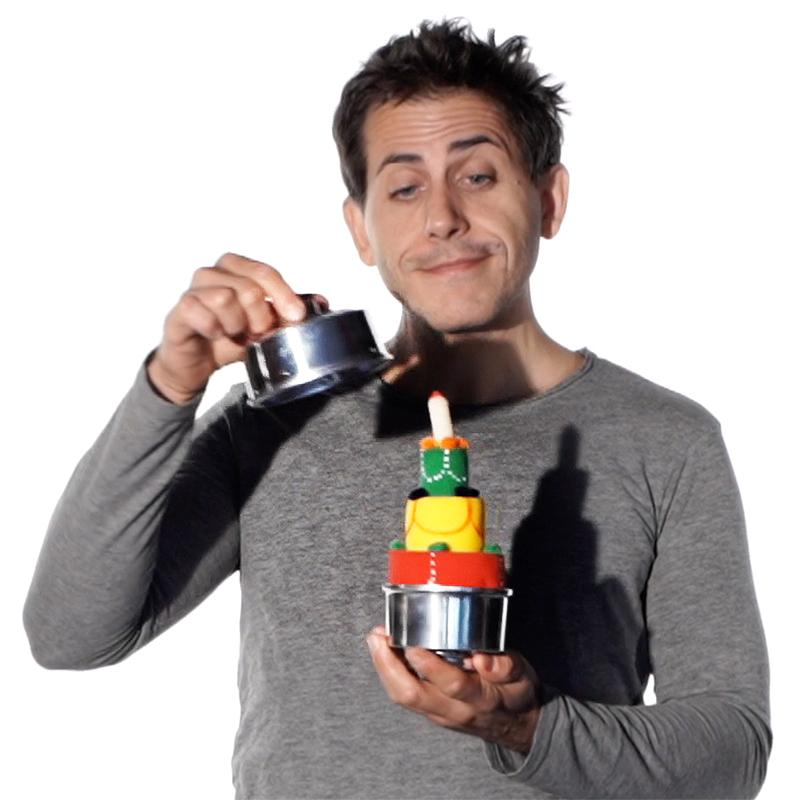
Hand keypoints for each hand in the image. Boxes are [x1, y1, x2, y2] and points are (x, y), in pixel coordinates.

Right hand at [147, 252, 327, 403]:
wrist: (197, 366)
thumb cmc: (229, 339)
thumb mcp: (265, 326)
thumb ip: (288, 312)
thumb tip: (321, 302)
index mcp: (236, 269)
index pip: (264, 271)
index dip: (283, 294)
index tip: (296, 316)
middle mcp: (213, 273)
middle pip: (249, 287)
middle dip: (260, 317)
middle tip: (256, 333)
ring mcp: (193, 290)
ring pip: (224, 298)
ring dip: (236, 325)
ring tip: (234, 335)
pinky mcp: (179, 311)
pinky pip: (200, 312)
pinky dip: (214, 329)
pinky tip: (215, 336)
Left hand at [366, 625, 540, 753]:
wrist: (515, 727)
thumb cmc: (515, 694)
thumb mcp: (522, 676)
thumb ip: (505, 666)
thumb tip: (482, 657)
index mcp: (480, 698)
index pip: (452, 685)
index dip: (431, 665)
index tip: (415, 644)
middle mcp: (454, 710)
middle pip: (412, 694)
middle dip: (389, 665)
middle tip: (379, 637)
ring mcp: (439, 713)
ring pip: (402, 696)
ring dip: (383, 666)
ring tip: (376, 639)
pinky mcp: (431, 712)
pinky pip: (404, 695)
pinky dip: (389, 671)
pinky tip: (384, 651)